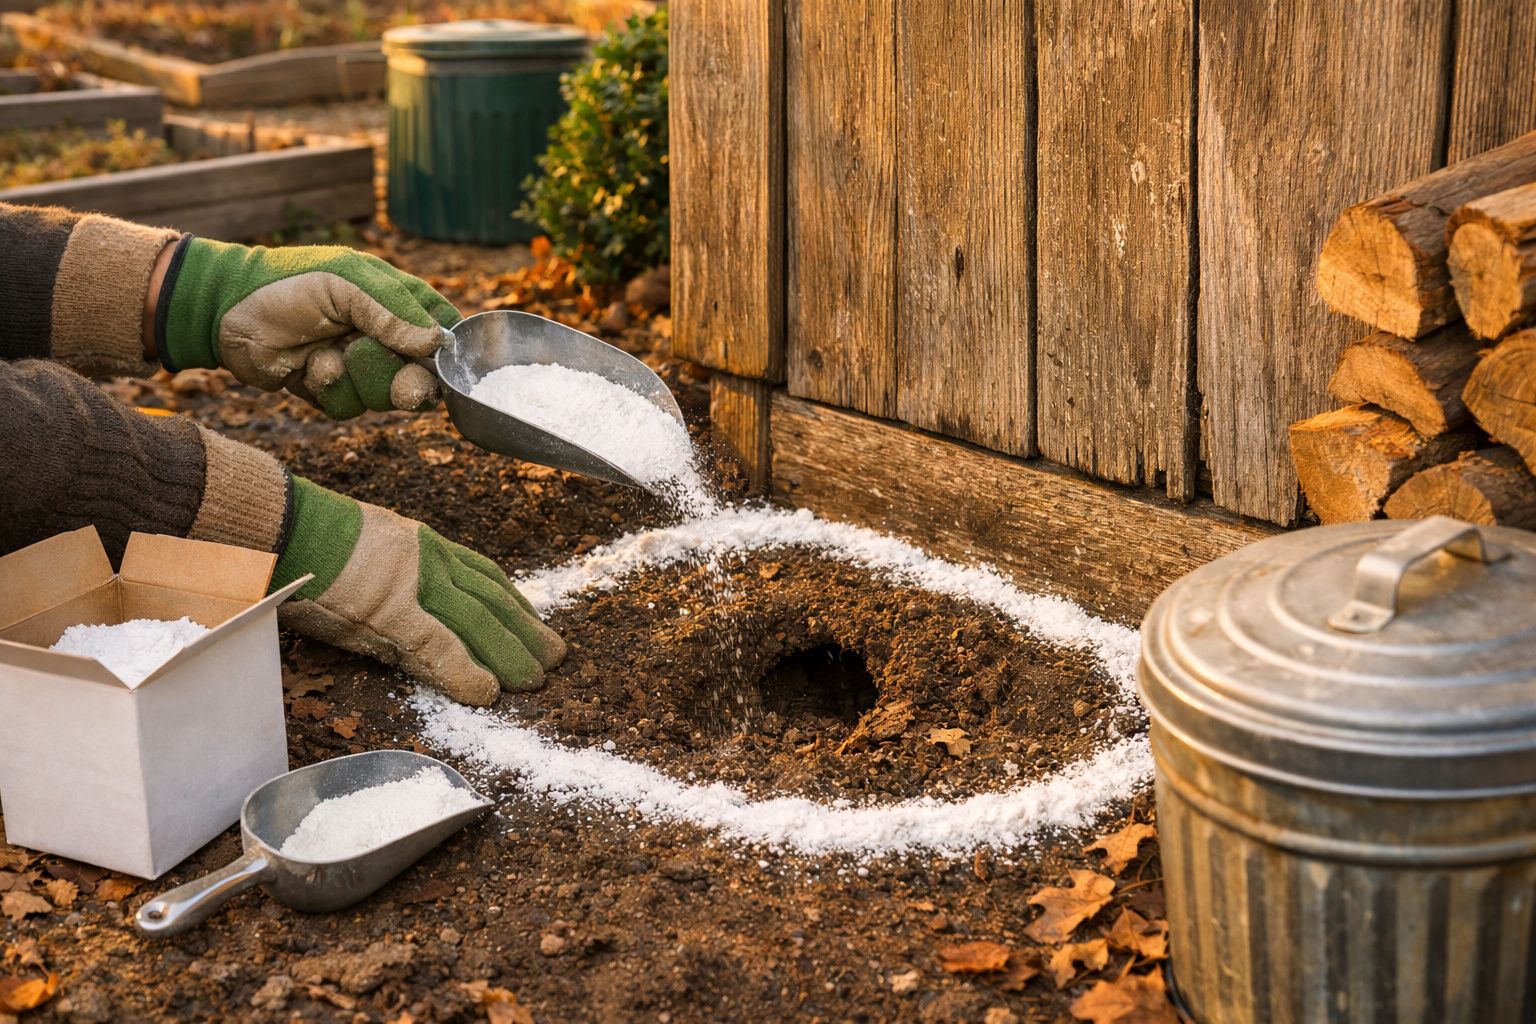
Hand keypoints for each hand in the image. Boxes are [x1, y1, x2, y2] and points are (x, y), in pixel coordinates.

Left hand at [157, 239, 459, 418]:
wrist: (226, 311)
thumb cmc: (288, 284)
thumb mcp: (345, 286)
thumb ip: (393, 314)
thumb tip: (439, 343)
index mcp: (396, 300)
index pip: (444, 329)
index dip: (449, 353)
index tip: (441, 366)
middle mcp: (383, 335)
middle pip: (422, 376)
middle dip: (406, 382)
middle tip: (404, 387)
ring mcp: (357, 364)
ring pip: (383, 397)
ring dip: (353, 380)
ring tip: (323, 353)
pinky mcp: (330, 389)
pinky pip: (348, 408)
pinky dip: (326, 389)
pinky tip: (306, 367)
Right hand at [271, 478, 565, 704]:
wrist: (281, 525)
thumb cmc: (309, 539)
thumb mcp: (365, 548)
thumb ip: (391, 577)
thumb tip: (403, 613)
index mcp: (422, 544)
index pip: (481, 575)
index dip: (511, 602)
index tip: (531, 622)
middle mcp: (429, 559)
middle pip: (489, 599)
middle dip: (524, 631)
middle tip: (554, 657)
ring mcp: (414, 583)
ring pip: (477, 622)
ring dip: (509, 654)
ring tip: (534, 681)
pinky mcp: (392, 609)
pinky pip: (438, 646)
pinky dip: (465, 671)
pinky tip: (486, 692)